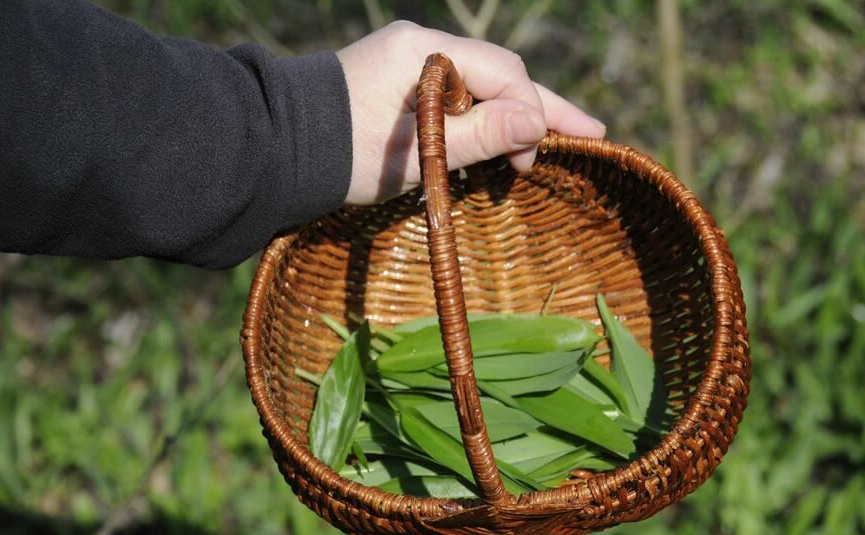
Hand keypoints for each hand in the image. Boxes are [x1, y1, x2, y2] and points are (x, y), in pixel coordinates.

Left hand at [336, 21, 606, 204]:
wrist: (280, 149)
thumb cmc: (345, 154)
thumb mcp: (418, 151)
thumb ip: (480, 134)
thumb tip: (537, 120)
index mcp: (425, 53)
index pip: (502, 73)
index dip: (533, 113)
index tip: (537, 158)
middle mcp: (421, 47)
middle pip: (498, 74)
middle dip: (537, 110)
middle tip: (585, 135)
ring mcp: (409, 62)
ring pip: (480, 85)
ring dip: (509, 117)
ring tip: (539, 152)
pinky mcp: (399, 81)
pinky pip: (456, 94)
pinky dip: (480, 118)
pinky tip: (500, 143)